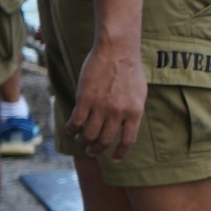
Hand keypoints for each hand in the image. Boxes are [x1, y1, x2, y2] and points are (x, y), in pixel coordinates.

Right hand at [69, 41, 147, 160]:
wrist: (117, 50)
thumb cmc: (130, 70)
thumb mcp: (140, 93)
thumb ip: (133, 111)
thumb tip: (126, 127)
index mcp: (135, 112)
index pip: (127, 141)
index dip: (120, 153)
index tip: (114, 159)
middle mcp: (118, 113)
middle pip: (105, 140)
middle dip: (97, 149)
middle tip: (92, 150)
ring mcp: (101, 107)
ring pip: (88, 134)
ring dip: (83, 141)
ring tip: (81, 140)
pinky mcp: (85, 99)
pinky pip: (76, 122)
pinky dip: (72, 129)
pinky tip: (71, 129)